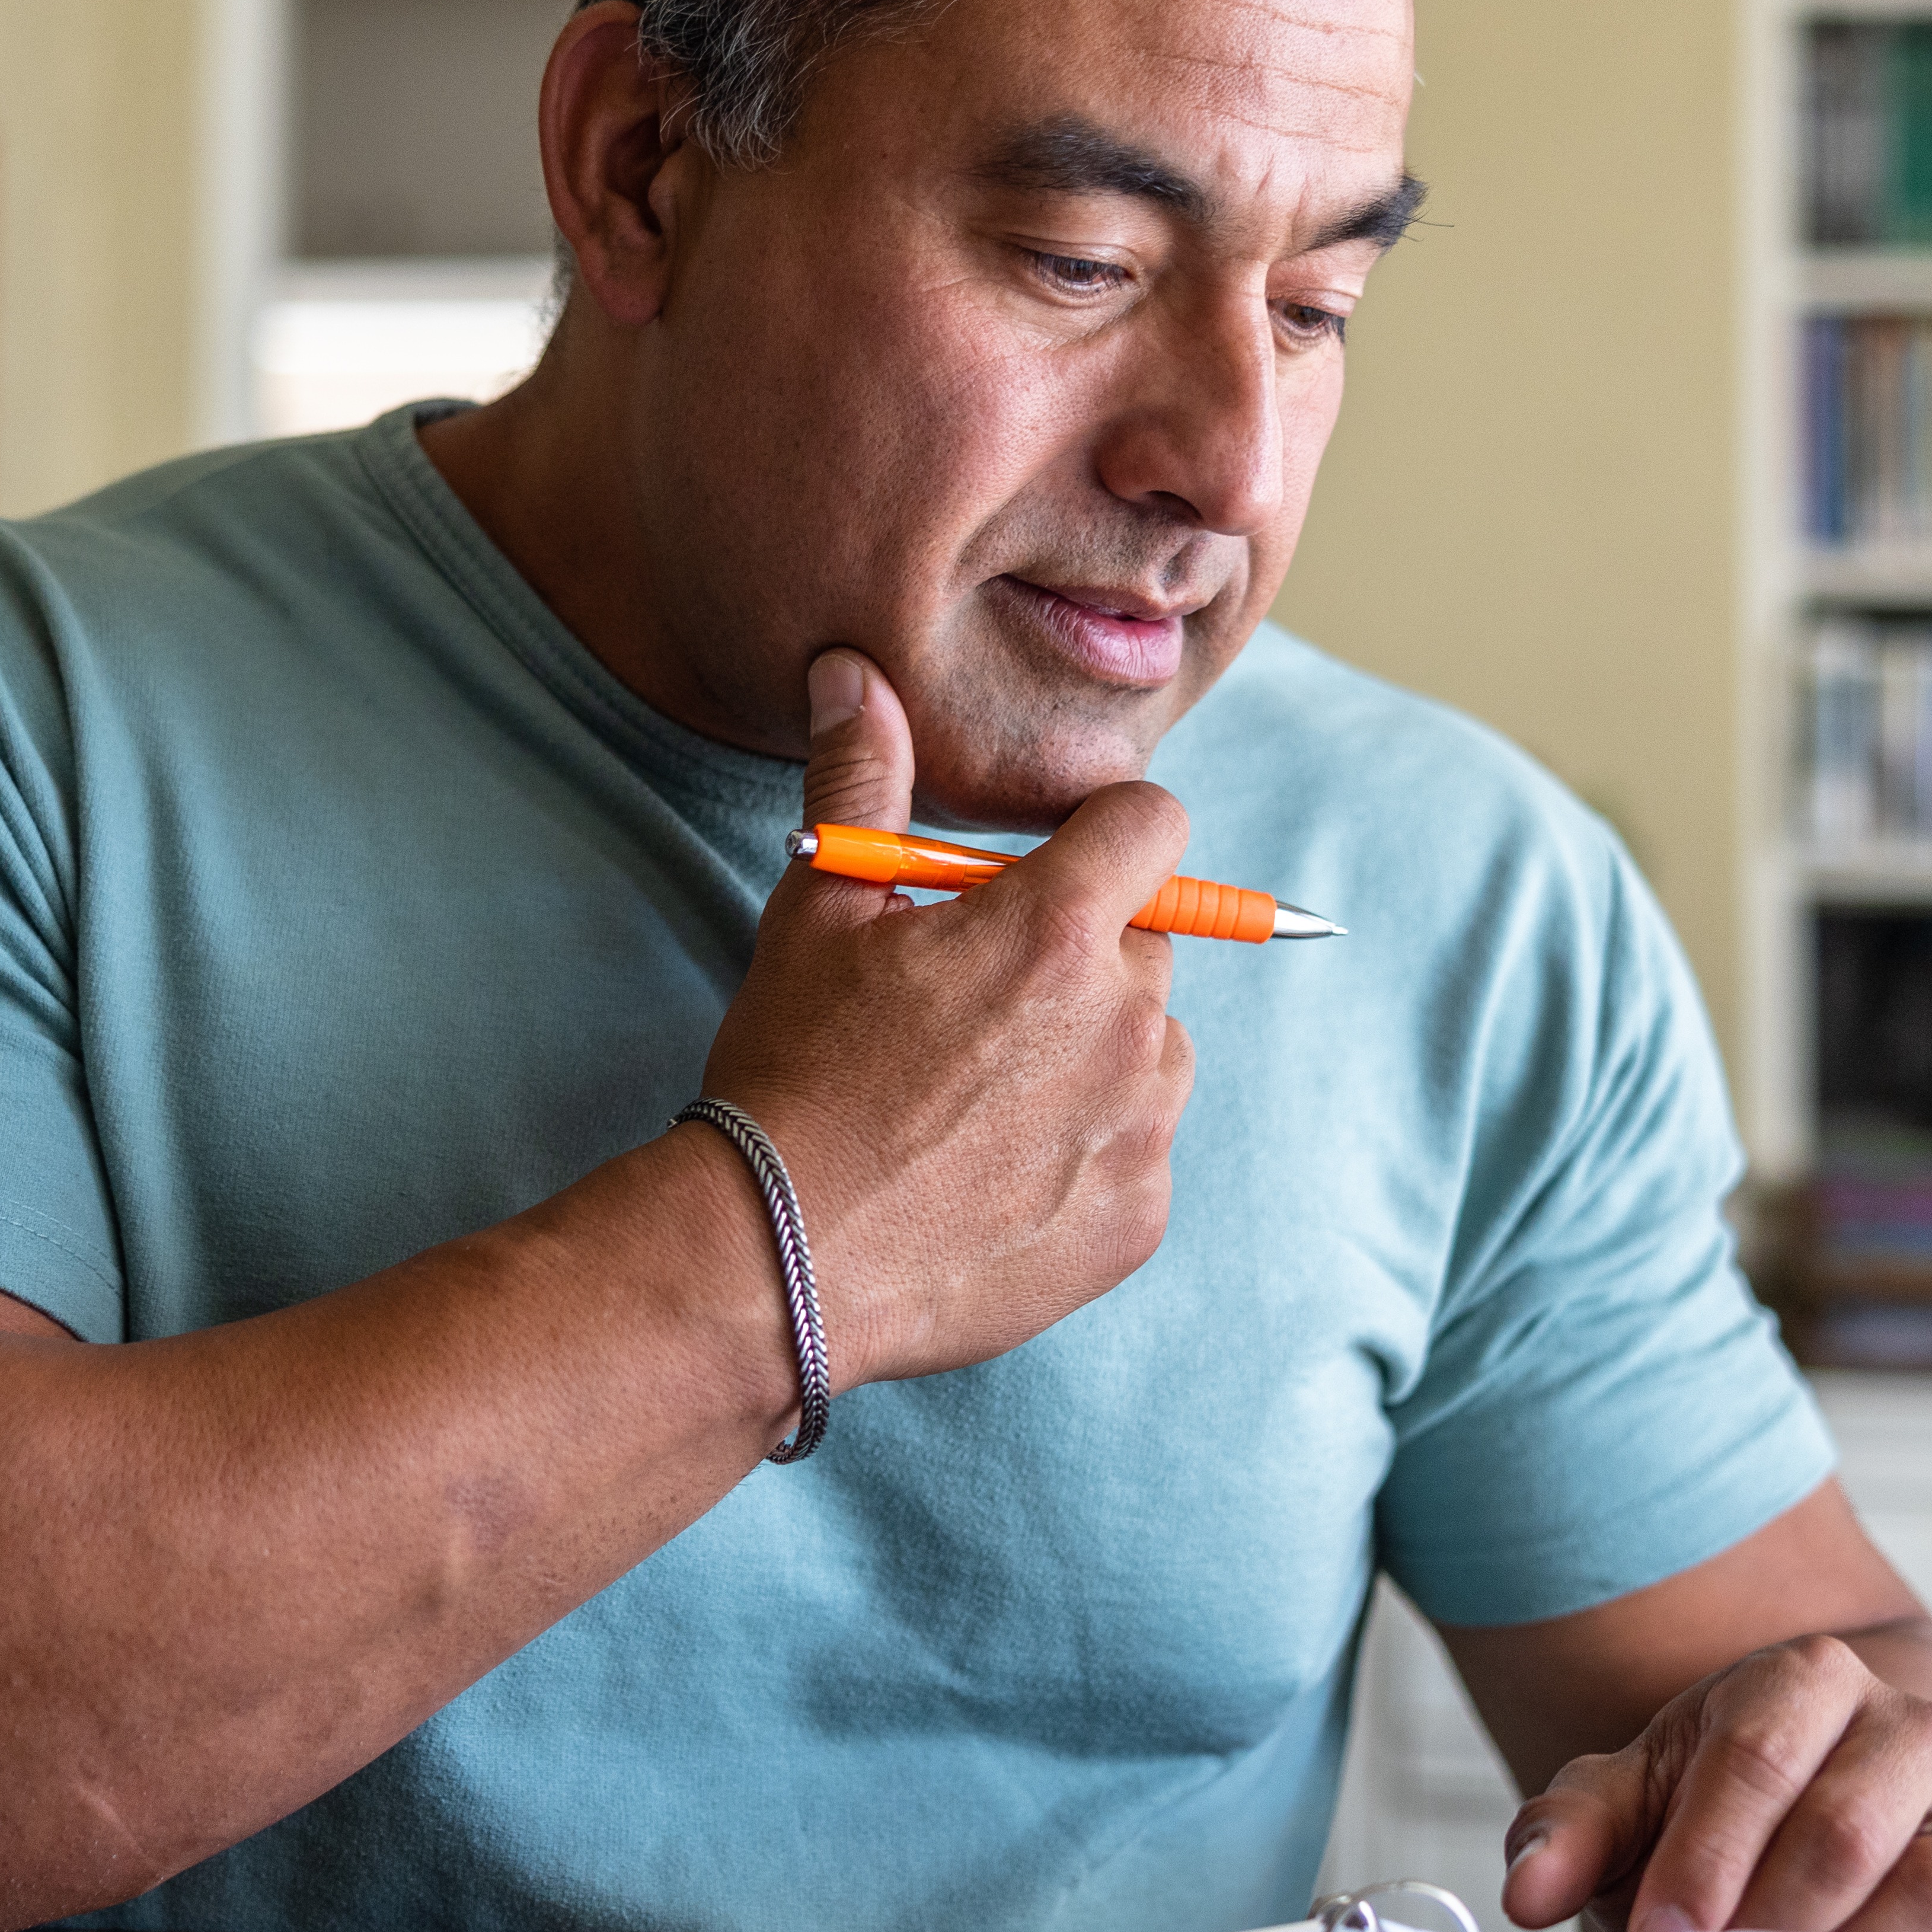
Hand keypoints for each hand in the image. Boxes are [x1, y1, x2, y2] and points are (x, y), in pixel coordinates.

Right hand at [690, 648, 1195, 1387]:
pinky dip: (1086, 1155)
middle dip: (1079, 956)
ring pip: (1151, 1050)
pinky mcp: (1139, 1219)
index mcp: (1055, 930)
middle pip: (1147, 942)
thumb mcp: (816, 912)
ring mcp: (1142, 1128)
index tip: (1049, 871)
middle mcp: (1125, 1022)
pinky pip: (1138, 1152)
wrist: (778, 1258)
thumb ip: (862, 781)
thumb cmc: (792, 1073)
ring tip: (978, 1100)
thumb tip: (855, 674)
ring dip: (1091, 1055)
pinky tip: (992, 1176)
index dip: (1103, 836)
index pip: (1153, 826)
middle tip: (974, 1007)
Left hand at [1499, 1635, 1931, 1931]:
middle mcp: (1909, 1729)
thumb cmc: (1727, 1795)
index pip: (1755, 1761)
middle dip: (1768, 1922)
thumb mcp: (1636, 1792)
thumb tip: (1529, 1887)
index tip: (1657, 1931)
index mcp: (1808, 1680)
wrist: (1832, 1780)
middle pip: (1845, 1833)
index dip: (1702, 1859)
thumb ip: (1571, 1829)